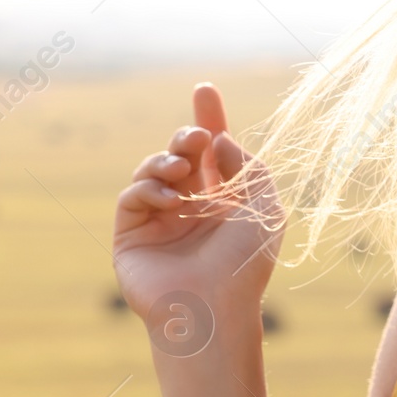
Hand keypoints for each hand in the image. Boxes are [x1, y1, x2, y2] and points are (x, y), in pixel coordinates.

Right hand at [112, 82, 284, 350]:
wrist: (213, 307)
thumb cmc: (245, 263)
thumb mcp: (266, 208)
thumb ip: (249, 168)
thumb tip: (222, 139)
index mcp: (227, 201)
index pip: (215, 152)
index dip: (210, 119)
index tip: (205, 89)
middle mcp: (193, 207)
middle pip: (182, 153)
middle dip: (188, 136)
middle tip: (197, 137)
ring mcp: (160, 220)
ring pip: (153, 169)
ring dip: (167, 160)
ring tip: (182, 171)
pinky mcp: (131, 235)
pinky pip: (132, 196)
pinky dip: (148, 188)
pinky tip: (170, 199)